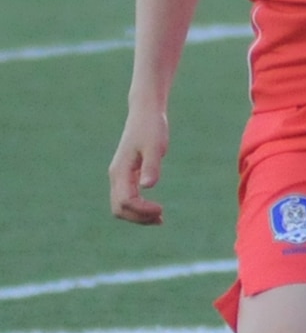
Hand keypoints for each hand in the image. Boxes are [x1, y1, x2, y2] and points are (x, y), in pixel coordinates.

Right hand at [109, 108, 168, 224]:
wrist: (145, 113)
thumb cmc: (152, 128)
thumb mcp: (155, 146)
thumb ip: (151, 166)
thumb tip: (148, 187)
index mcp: (120, 171)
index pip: (125, 201)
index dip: (142, 211)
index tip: (162, 209)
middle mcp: (116, 176)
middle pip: (119, 209)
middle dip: (138, 218)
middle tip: (161, 218)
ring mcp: (120, 176)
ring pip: (121, 206)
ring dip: (138, 216)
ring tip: (160, 219)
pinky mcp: (127, 175)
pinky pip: (127, 199)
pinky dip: (138, 209)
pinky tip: (156, 211)